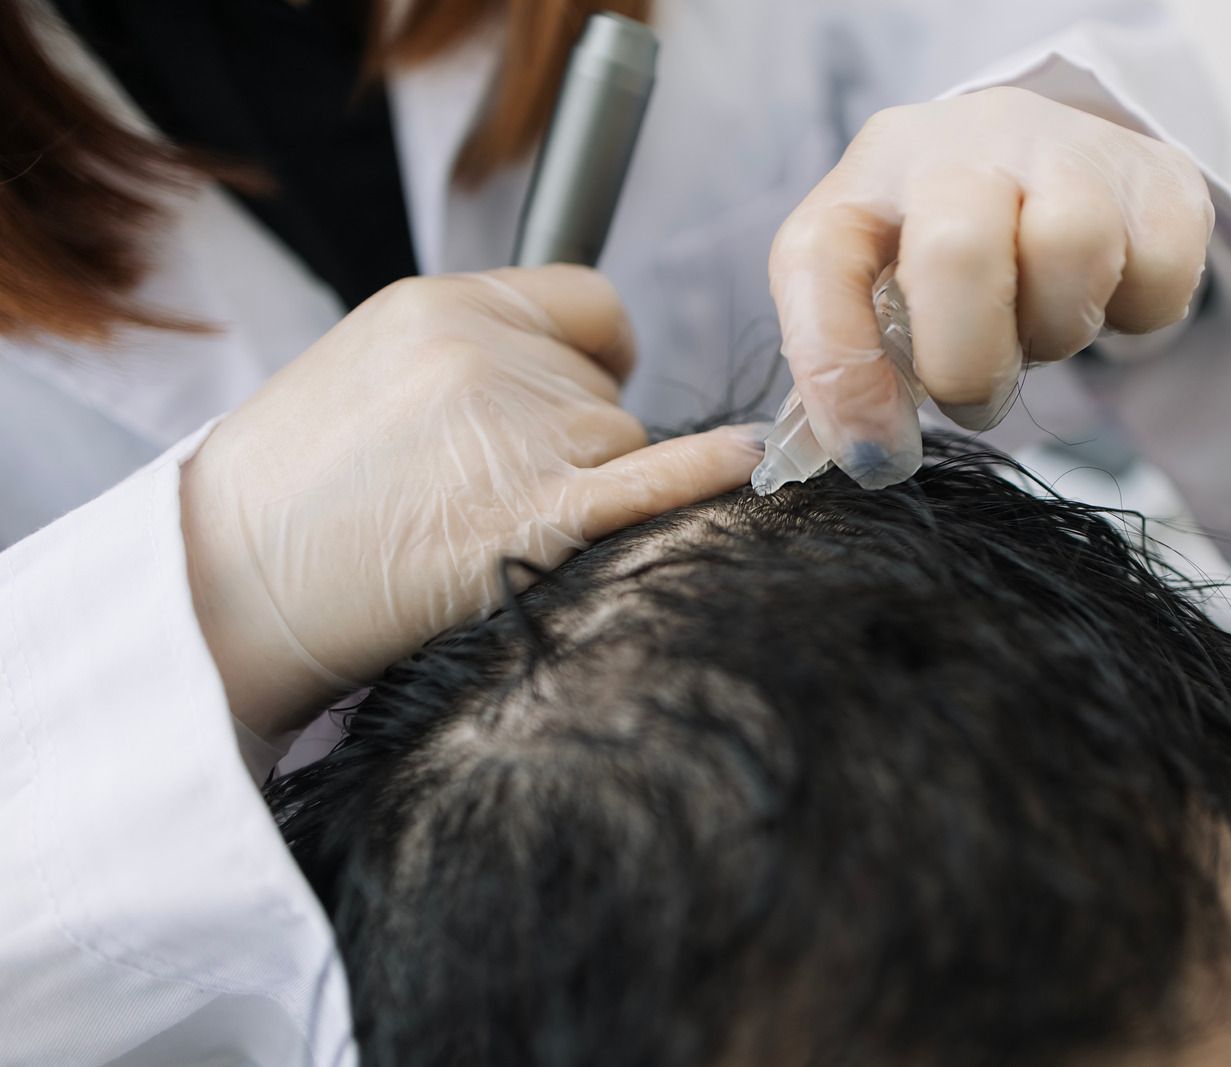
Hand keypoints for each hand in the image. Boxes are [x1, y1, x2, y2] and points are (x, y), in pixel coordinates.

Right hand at [182, 266, 763, 738]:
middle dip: (581, 436)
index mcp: (442, 304)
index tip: (593, 384)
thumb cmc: (288, 493)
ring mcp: (516, 432)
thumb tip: (569, 373)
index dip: (600, 350)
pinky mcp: (534, 516)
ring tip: (484, 529)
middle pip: (608, 386)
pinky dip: (705, 476)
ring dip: (588, 488)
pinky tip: (744, 466)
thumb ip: (469, 356)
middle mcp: (489, 353)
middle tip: (497, 490)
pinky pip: (653, 482)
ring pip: (623, 443)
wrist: (222, 585)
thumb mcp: (367, 371)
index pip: (586, 301)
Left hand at [768, 86, 1214, 487]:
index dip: (843, 379)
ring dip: (1057, 331)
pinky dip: (1135, 315)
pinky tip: (1104, 297)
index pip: (818, 264)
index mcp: (868, 175)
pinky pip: (1158, 271)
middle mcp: (959, 142)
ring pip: (1071, 247)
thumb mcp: (874, 286)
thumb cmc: (942, 249)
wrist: (1045, 163)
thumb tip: (866, 456)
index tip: (879, 455)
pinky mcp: (1157, 176)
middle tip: (973, 394)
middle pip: (959, 250)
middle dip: (968, 364)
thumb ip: (850, 361)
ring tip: (1039, 327)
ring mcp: (1065, 146)